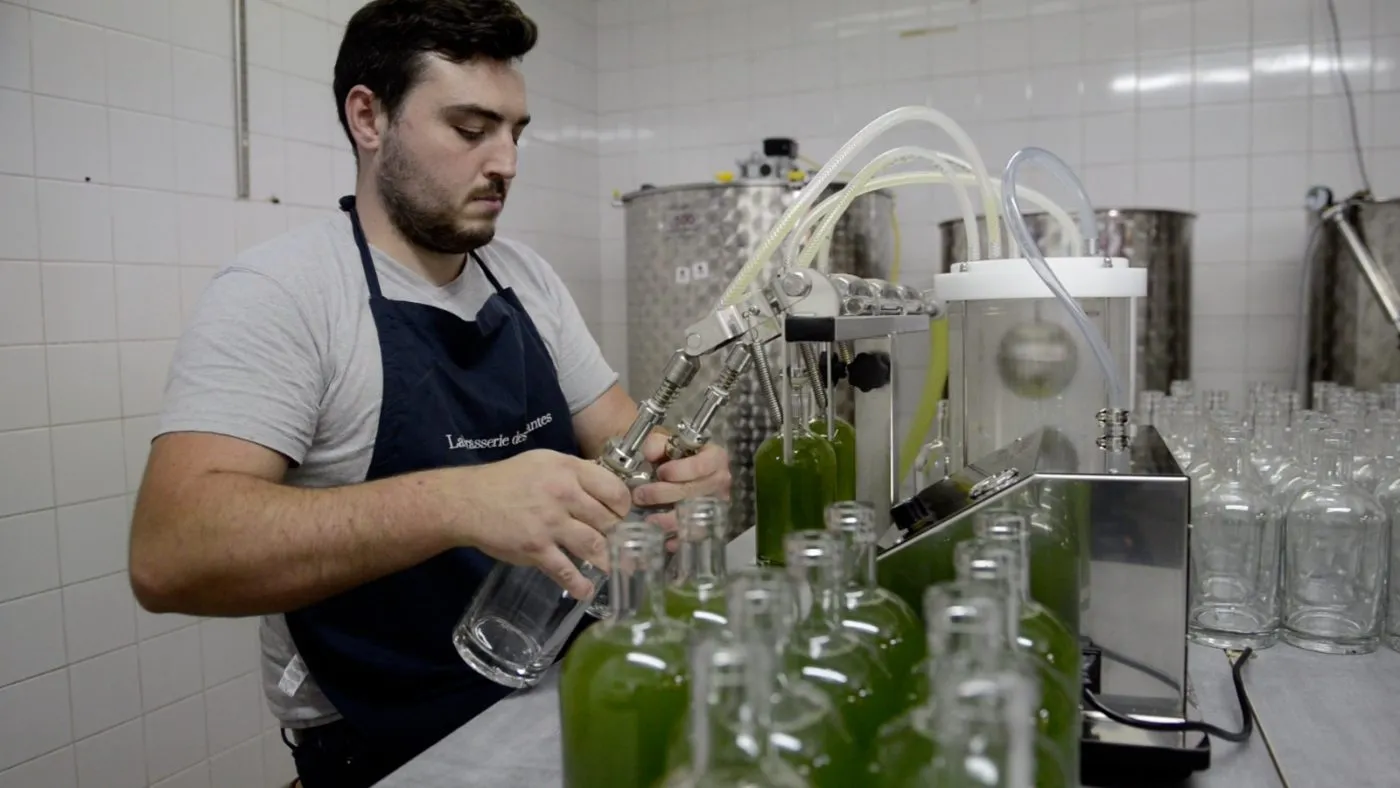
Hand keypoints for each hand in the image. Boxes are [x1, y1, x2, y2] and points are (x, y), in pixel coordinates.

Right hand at [450, 449, 630, 598]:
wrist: (468, 501)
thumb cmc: (507, 480)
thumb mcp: (544, 462)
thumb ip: (574, 473)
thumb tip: (603, 487)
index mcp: (568, 469)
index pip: (614, 489)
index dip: (623, 507)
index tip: (622, 517)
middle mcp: (563, 494)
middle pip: (607, 520)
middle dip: (618, 536)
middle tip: (622, 546)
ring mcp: (550, 523)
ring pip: (594, 545)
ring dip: (608, 561)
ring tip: (614, 568)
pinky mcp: (536, 548)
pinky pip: (565, 570)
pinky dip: (579, 584)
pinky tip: (586, 590)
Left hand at [632, 435, 731, 539]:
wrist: (681, 472)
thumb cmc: (675, 456)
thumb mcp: (666, 442)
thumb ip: (657, 443)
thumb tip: (649, 453)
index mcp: (714, 457)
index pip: (702, 465)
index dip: (680, 470)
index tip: (660, 472)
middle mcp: (720, 481)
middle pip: (694, 491)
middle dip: (664, 494)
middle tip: (640, 495)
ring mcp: (716, 503)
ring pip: (695, 515)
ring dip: (669, 519)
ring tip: (649, 519)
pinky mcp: (708, 522)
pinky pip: (696, 535)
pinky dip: (680, 539)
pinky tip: (665, 541)